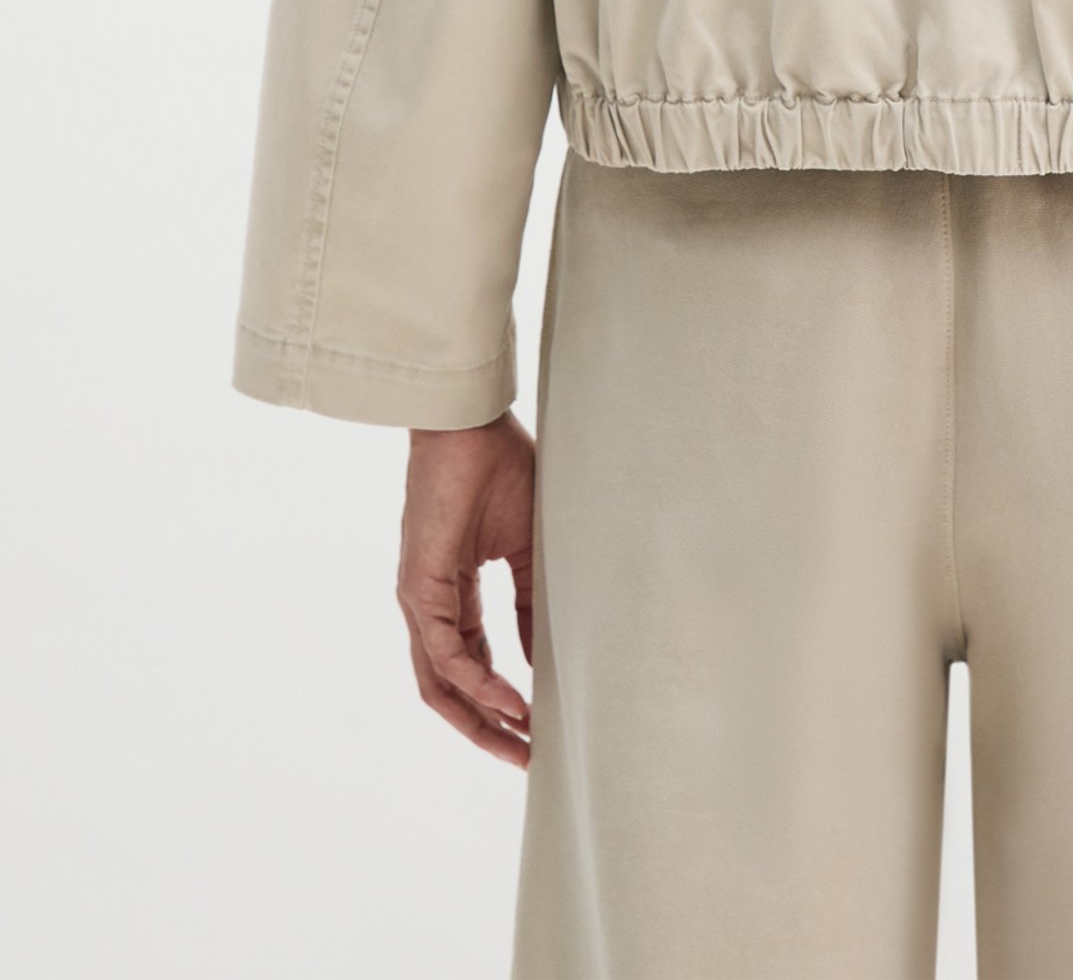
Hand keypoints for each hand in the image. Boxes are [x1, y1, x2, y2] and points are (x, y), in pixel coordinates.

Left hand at [397, 412, 535, 766]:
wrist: (470, 424)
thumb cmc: (498, 469)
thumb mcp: (526, 547)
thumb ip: (530, 603)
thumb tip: (541, 658)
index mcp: (453, 596)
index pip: (472, 667)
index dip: (503, 703)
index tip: (539, 730)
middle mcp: (429, 607)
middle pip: (450, 692)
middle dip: (489, 731)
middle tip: (528, 761)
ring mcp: (419, 601)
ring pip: (440, 685)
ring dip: (480, 721)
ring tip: (522, 745)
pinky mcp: (419, 588)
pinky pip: (444, 654)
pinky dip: (478, 682)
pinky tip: (513, 699)